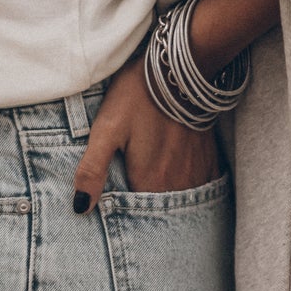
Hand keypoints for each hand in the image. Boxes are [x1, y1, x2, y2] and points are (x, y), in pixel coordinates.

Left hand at [72, 52, 221, 212]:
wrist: (178, 68)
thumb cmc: (137, 96)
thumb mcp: (106, 129)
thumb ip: (93, 170)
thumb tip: (81, 207)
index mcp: (152, 180)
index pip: (139, 218)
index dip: (127, 221)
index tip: (116, 217)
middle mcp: (179, 182)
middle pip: (162, 211)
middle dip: (149, 214)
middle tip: (133, 202)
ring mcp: (197, 170)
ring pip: (183, 201)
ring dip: (169, 202)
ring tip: (152, 192)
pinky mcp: (209, 157)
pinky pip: (203, 186)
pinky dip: (189, 189)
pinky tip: (177, 180)